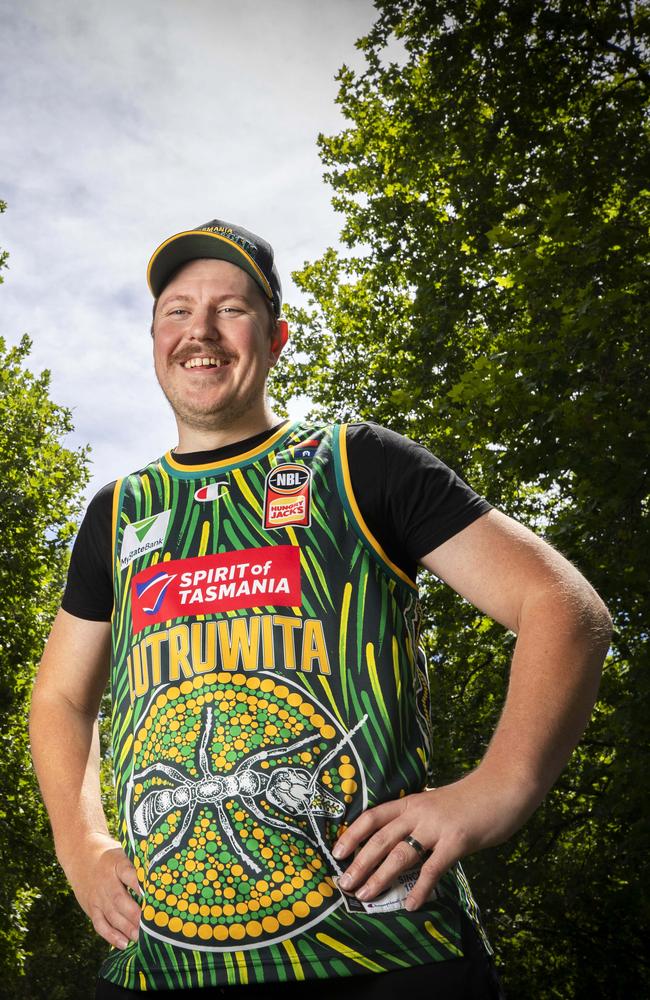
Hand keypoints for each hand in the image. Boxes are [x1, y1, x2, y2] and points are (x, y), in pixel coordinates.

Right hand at [65, 835, 142, 948]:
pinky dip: (111, 936)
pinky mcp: (91, 908)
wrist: (81, 856)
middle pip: (120, 899)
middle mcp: (106, 881)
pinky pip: (100, 924)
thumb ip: (139, 865)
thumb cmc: (112, 858)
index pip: (128, 873)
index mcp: (116, 864)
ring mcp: (97, 896)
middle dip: (135, 914)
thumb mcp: (124, 853)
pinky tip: (124, 943)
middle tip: (150, 926)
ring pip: (111, 915)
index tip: (153, 895)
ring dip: (126, 928)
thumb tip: (166, 875)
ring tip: (140, 938)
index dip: (140, 885)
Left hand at [332, 772, 523, 910]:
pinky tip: (411, 904)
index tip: (336, 852)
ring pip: (400, 854)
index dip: (353, 834)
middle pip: (380, 839)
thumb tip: (401, 845)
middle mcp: (419, 812)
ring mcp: (437, 826)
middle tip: (344, 884)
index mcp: (411, 802)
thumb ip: (419, 821)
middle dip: (360, 863)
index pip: (373, 816)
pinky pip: (433, 868)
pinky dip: (420, 888)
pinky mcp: (457, 841)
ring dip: (380, 877)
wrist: (503, 786)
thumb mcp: (437, 804)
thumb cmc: (471, 799)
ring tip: (366, 896)